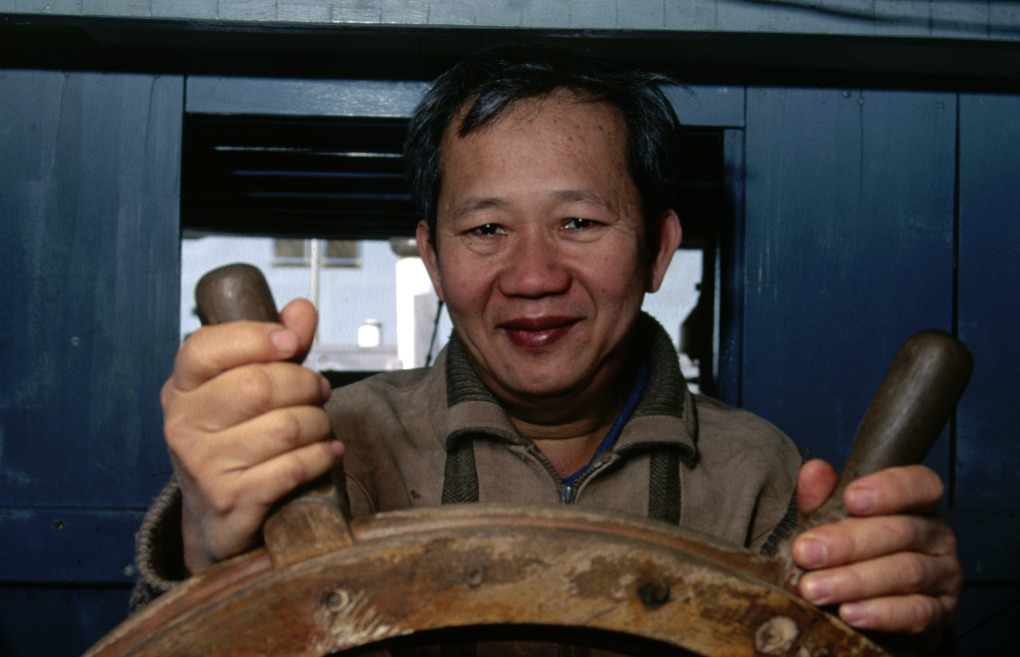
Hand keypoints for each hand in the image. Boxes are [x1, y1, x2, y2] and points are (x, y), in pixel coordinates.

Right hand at [161, 299, 340, 574]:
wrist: (219, 517)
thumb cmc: (237, 440)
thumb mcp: (247, 387)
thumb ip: (277, 345)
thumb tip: (302, 311)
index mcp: (181, 388)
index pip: (205, 348)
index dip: (255, 337)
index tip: (290, 342)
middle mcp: (183, 425)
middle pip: (258, 385)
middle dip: (305, 384)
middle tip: (320, 392)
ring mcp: (203, 466)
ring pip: (284, 427)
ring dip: (319, 423)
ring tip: (321, 425)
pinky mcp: (231, 501)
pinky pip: (293, 467)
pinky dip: (322, 456)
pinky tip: (329, 452)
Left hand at [793, 460, 960, 649]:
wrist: (879, 614)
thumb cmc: (855, 556)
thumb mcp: (834, 523)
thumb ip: (823, 498)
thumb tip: (814, 471)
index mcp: (916, 504)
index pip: (920, 484)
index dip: (889, 488)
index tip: (851, 497)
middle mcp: (936, 535)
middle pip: (902, 531)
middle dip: (848, 542)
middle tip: (805, 553)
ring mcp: (944, 575)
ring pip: (907, 571)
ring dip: (855, 580)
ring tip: (815, 588)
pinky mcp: (942, 613)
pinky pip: (917, 612)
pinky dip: (880, 613)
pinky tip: (849, 613)